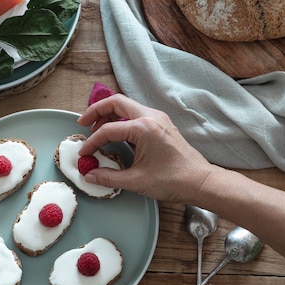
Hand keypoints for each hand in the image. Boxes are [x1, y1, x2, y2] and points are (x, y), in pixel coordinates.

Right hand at [77, 94, 217, 202]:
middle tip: (83, 123)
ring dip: (109, 114)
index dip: (92, 142)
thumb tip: (90, 175)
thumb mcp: (136, 181)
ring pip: (127, 106)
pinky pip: (137, 113)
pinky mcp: (162, 124)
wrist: (200, 181)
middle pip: (116, 102)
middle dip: (96, 111)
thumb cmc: (174, 180)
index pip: (108, 129)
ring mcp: (158, 118)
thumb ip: (109, 177)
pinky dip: (122, 118)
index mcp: (144, 128)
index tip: (84, 153)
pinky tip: (116, 133)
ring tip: (97, 128)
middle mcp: (151, 117)